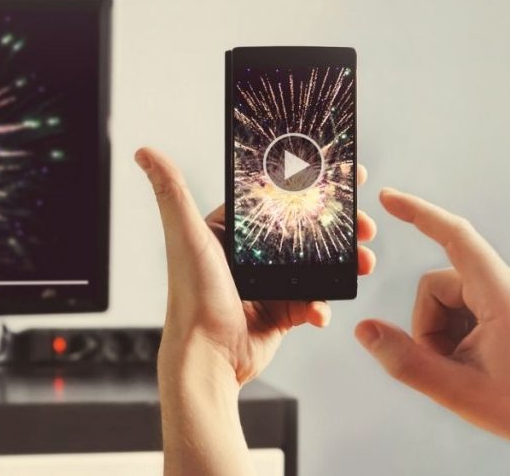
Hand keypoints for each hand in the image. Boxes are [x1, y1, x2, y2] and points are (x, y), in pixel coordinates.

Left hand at [135, 147, 376, 474]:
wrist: (207, 357)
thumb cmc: (192, 296)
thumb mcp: (186, 235)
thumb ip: (171, 191)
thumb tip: (145, 152)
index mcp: (227, 232)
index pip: (273, 198)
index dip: (307, 185)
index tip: (342, 173)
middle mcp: (247, 256)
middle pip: (302, 230)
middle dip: (337, 225)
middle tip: (365, 224)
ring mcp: (266, 285)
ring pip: (316, 264)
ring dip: (344, 261)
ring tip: (365, 261)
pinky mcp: (280, 314)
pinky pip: (313, 302)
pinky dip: (324, 305)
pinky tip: (322, 310)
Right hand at [356, 188, 509, 447]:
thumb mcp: (460, 391)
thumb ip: (405, 361)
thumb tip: (366, 331)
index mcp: (503, 294)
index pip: (455, 236)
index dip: (418, 213)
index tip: (389, 198)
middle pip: (439, 285)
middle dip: (431, 326)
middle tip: (451, 366)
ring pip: (451, 298)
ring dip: (446, 332)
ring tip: (471, 367)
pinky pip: (469, 306)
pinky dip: (462, 332)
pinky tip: (482, 360)